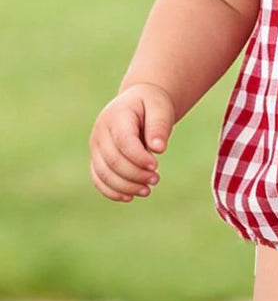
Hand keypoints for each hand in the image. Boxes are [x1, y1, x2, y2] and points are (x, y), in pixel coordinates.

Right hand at [89, 83, 175, 201]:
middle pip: (113, 161)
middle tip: (156, 179)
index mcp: (116, 116)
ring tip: (147, 190)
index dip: (139, 158)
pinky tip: (130, 197)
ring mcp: (95, 147)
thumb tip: (158, 148)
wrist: (139, 103)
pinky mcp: (97, 159)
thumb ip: (159, 125)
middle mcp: (100, 132)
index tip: (156, 165)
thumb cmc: (151, 105)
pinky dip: (112, 191)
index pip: (123, 142)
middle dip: (135, 175)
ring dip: (125, 187)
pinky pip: (98, 179)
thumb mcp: (160, 108)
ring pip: (103, 173)